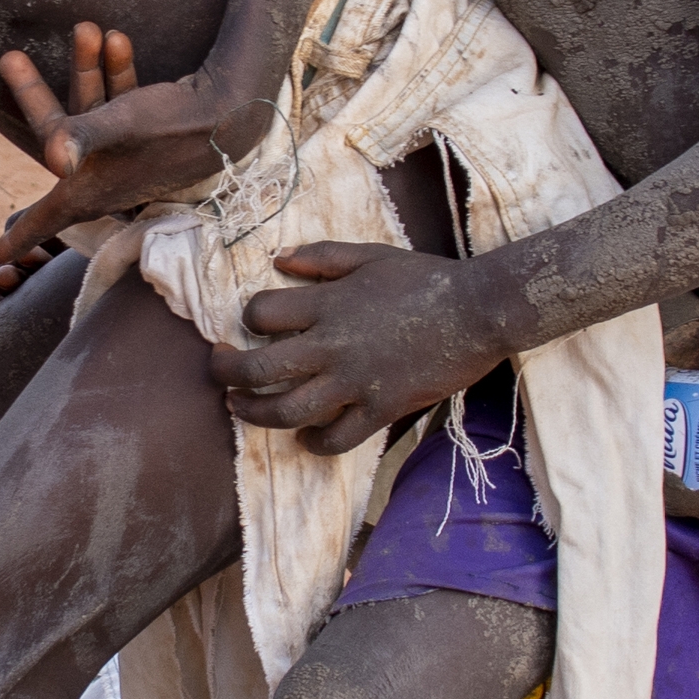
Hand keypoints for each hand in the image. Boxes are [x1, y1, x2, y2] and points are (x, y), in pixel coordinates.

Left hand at [0, 25, 143, 340]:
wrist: (234, 111)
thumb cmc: (174, 125)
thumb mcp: (122, 125)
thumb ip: (83, 137)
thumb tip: (54, 159)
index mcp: (89, 190)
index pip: (43, 219)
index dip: (19, 236)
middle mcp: (103, 179)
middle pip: (55, 138)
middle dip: (34, 93)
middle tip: (9, 57)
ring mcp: (123, 159)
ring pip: (89, 113)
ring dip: (86, 70)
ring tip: (88, 26)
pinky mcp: (144, 138)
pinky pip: (117, 107)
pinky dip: (115, 76)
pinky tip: (117, 38)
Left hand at [212, 241, 509, 453]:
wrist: (479, 311)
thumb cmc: (426, 279)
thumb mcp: (370, 255)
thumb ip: (321, 257)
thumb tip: (276, 259)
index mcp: (328, 304)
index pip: (261, 314)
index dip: (249, 318)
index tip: (254, 324)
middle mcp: (333, 346)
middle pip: (259, 369)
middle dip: (227, 374)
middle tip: (219, 371)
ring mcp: (355, 383)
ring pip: (286, 410)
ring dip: (254, 414)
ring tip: (240, 409)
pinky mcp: (380, 410)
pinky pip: (336, 439)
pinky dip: (313, 443)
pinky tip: (305, 437)